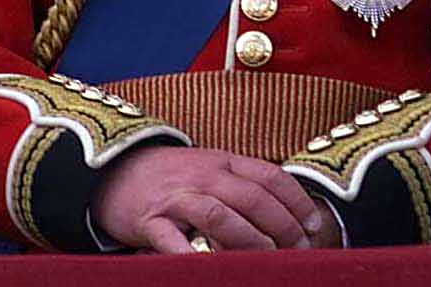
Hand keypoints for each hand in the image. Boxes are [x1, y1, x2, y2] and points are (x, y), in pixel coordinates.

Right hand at [91, 145, 331, 252]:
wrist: (116, 171)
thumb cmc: (176, 178)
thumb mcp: (213, 171)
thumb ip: (244, 188)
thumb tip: (286, 218)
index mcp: (226, 162)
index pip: (271, 177)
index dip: (297, 202)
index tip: (315, 226)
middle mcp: (205, 175)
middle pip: (253, 197)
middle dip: (282, 226)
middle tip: (298, 250)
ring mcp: (177, 196)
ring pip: (220, 215)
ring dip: (248, 240)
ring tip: (266, 261)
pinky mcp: (149, 219)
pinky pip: (172, 239)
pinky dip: (192, 255)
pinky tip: (208, 268)